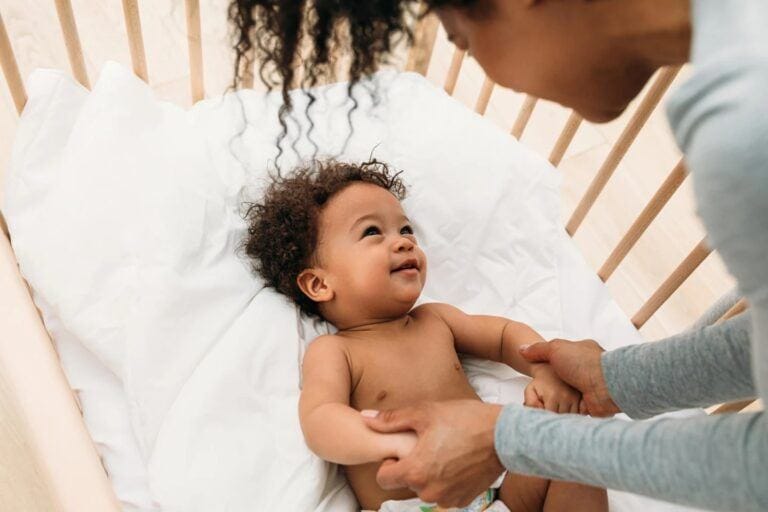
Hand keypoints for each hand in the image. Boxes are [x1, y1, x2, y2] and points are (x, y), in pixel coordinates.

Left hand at [362, 400, 504, 507]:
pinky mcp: (464, 500)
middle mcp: (429, 491)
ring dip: (429, 474)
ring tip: (443, 451)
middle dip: (410, 467)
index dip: (389, 463)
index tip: (402, 450)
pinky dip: (446, 481)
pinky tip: (456, 461)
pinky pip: (444, 493)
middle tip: (426, 446)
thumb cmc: (464, 420)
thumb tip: (365, 418)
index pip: (383, 479)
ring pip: (426, 489)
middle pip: (406, 483)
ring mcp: (448, 498)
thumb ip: (391, 420)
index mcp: (415, 472)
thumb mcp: (424, 413)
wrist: (505, 435)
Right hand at [520, 339, 619, 416]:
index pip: (561, 359)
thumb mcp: (556, 348)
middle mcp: (586, 371)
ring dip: (558, 401)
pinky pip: (572, 412)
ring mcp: (588, 389)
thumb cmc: (584, 363)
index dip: (548, 365)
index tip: (536, 371)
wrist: (607, 386)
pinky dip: (564, 414)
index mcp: (581, 354)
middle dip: (552, 386)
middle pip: (563, 379)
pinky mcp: (589, 407)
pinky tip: (551, 415)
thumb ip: (538, 350)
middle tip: (536, 392)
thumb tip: (522, 350)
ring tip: (539, 407)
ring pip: (568, 396)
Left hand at [524, 364, 582, 413]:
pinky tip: (568, 408)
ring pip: (572, 417)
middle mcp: (566, 397)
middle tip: (551, 410)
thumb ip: (531, 403)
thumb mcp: (530, 391)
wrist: (551, 370)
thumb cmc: (539, 383)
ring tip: (559, 408)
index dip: (547, 418)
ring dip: (566, 417)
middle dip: (556, 418)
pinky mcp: (582, 397)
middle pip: (562, 418)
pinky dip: (576, 414)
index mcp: (553, 396)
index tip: (544, 414)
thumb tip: (539, 413)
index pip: (551, 417)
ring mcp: (576, 397)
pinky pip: (581, 413)